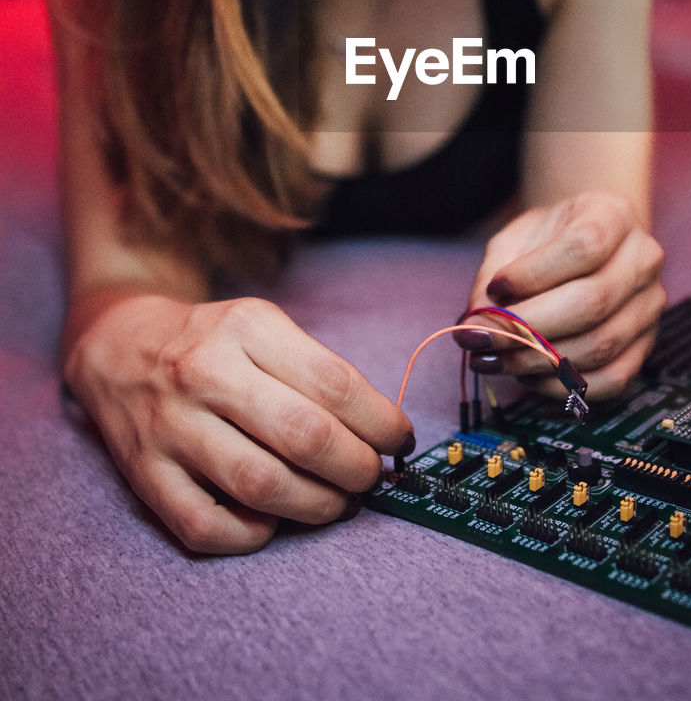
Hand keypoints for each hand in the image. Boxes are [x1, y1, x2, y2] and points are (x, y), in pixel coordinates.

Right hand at [63, 293, 412, 553]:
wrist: (118, 346)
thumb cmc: (212, 343)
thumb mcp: (264, 327)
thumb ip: (317, 371)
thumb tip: (380, 432)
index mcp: (247, 327)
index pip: (334, 383)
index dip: (380, 422)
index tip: (399, 441)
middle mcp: (206, 373)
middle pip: (304, 436)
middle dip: (356, 469)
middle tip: (370, 478)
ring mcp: (171, 426)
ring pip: (260, 485)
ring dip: (315, 506)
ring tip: (336, 503)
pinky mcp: (144, 474)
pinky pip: (205, 526)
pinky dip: (250, 536)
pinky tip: (271, 522)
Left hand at [462, 191, 664, 401]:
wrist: (584, 245)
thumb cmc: (547, 239)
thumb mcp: (516, 237)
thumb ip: (494, 272)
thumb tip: (478, 323)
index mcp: (613, 215)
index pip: (583, 246)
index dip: (534, 274)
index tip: (495, 288)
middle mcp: (642, 259)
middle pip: (592, 303)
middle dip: (527, 328)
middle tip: (481, 338)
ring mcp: (649, 306)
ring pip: (600, 345)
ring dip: (537, 361)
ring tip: (494, 358)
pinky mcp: (646, 345)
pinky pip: (610, 379)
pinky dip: (562, 384)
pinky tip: (527, 374)